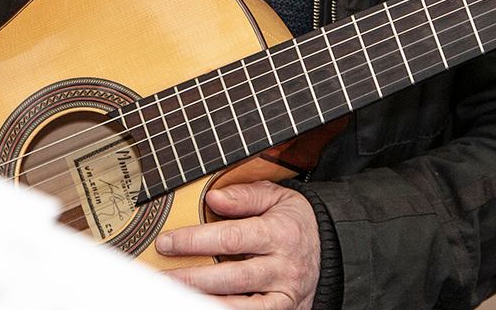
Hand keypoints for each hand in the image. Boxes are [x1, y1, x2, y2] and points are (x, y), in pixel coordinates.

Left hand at [157, 181, 320, 308]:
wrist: (334, 250)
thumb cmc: (294, 222)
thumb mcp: (278, 198)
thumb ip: (246, 196)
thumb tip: (212, 198)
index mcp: (279, 233)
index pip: (231, 237)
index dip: (196, 241)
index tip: (167, 242)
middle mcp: (282, 267)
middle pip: (232, 276)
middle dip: (192, 278)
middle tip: (162, 276)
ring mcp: (283, 295)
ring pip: (240, 305)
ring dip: (205, 302)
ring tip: (176, 297)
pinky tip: (203, 306)